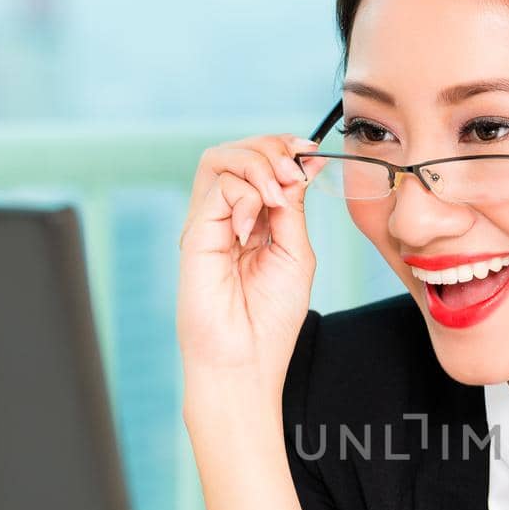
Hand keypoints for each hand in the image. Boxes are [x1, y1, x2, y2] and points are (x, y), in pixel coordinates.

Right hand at [177, 132, 329, 391]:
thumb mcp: (295, 252)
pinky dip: (244, 196)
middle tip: (295, 173)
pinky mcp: (196, 233)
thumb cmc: (270, 318)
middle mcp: (228, 217)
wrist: (245, 359)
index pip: (262, 163)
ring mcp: (209, 223)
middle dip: (272, 149)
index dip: (285, 149)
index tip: (312, 153)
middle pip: (238, 151)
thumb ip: (293, 207)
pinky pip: (217, 187)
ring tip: (277, 195)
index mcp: (254, 221)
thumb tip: (301, 165)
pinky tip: (252, 229)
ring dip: (257, 164)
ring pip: (221, 158)